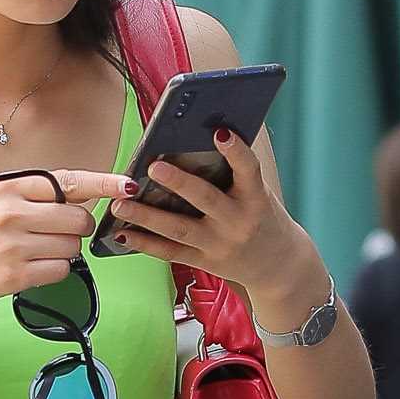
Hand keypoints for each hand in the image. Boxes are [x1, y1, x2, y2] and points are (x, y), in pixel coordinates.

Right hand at [0, 168, 118, 314]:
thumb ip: (35, 195)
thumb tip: (85, 194)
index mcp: (8, 189)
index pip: (68, 181)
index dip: (103, 182)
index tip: (128, 185)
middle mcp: (11, 212)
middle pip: (79, 218)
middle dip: (76, 228)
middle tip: (54, 234)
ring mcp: (14, 245)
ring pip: (72, 246)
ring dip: (63, 251)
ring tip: (33, 251)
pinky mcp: (16, 274)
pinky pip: (61, 270)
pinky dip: (54, 271)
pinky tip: (30, 268)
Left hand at [100, 127, 316, 310]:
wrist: (279, 266)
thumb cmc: (263, 218)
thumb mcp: (259, 194)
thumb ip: (234, 173)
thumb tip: (201, 136)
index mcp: (255, 198)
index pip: (249, 170)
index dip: (236, 151)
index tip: (220, 132)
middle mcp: (237, 222)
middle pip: (206, 200)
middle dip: (179, 183)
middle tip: (153, 168)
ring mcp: (219, 244)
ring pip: (179, 228)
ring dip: (146, 216)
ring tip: (120, 203)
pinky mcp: (204, 261)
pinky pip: (170, 252)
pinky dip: (145, 244)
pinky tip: (123, 233)